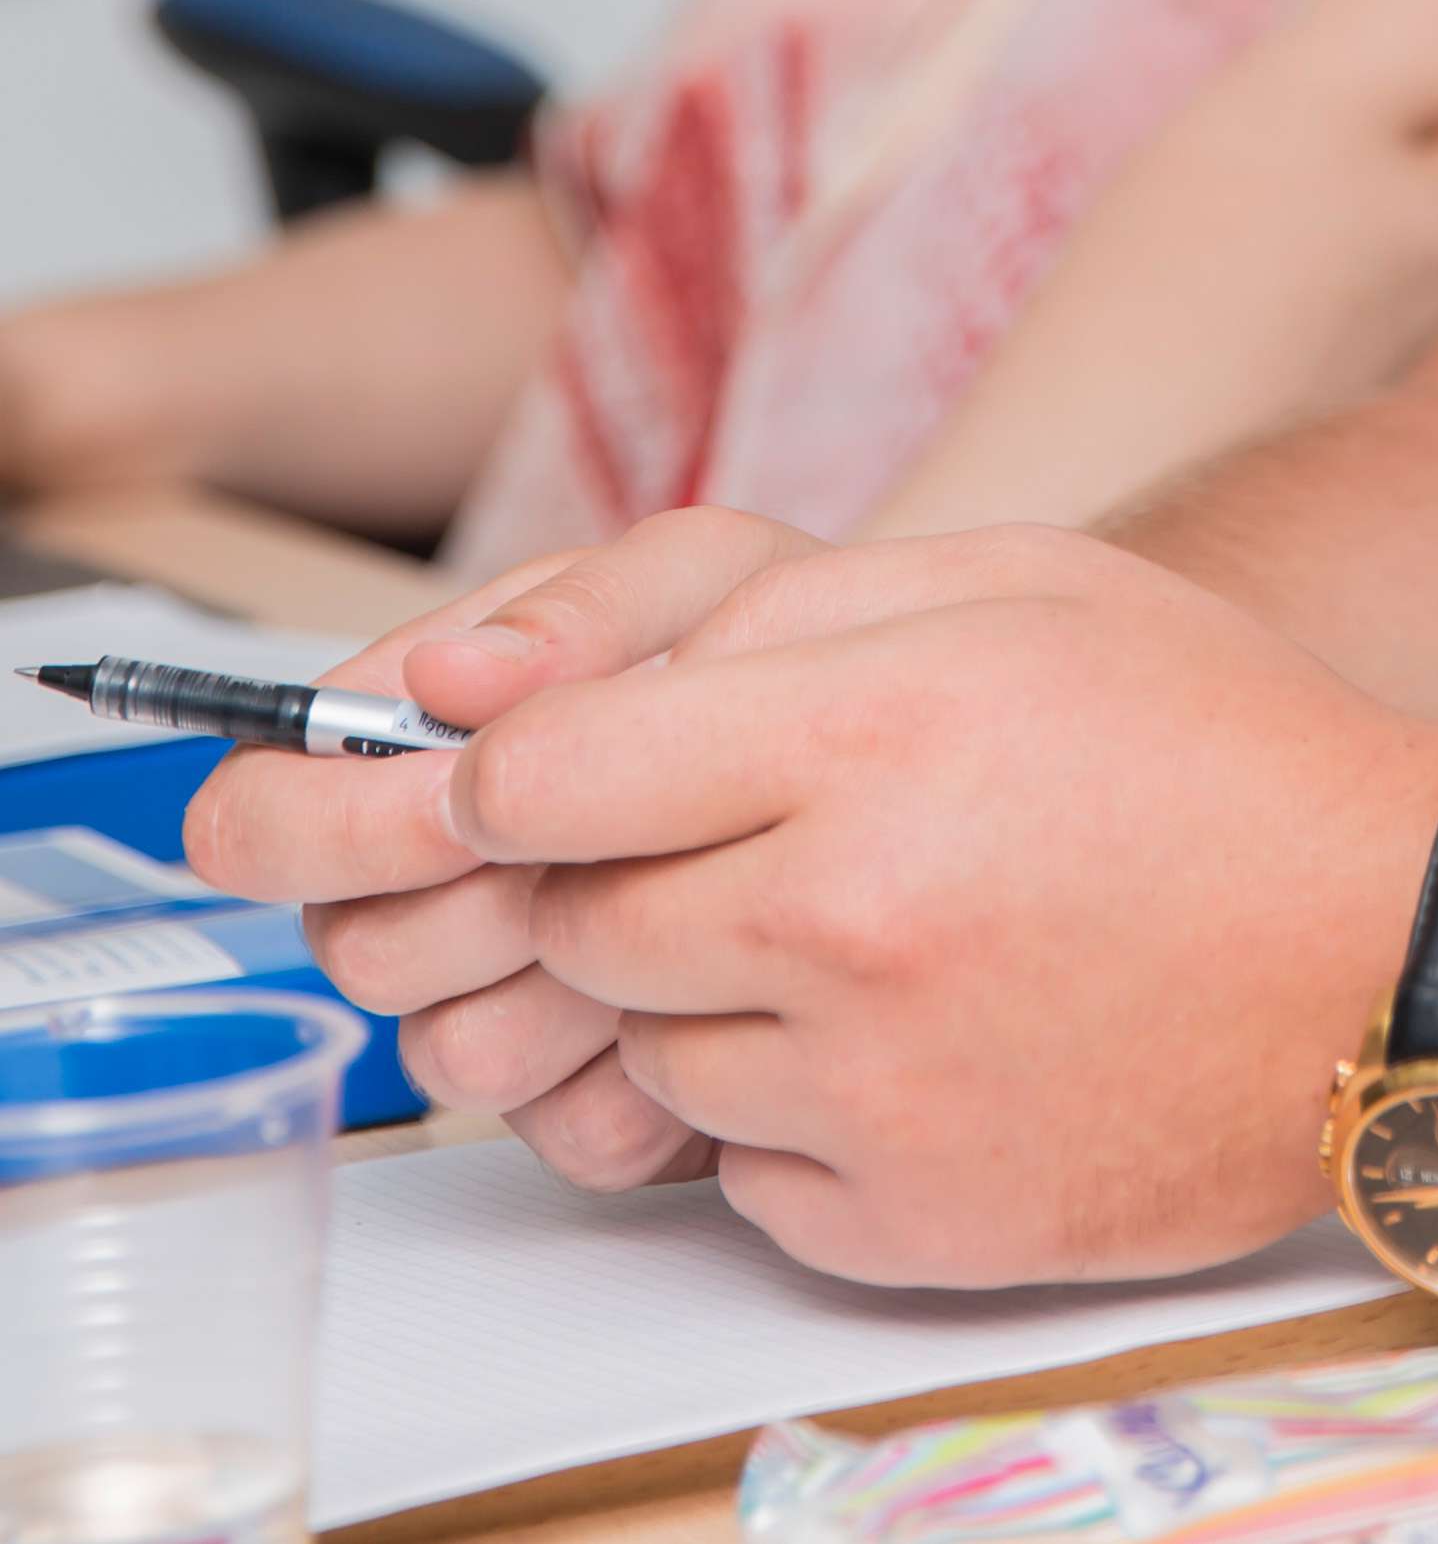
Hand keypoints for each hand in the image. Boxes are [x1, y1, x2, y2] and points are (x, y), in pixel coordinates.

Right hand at [186, 508, 814, 1185]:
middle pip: (353, 948)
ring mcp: (504, 1007)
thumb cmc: (790, 647)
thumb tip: (443, 672)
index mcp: (416, 756)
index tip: (457, 796)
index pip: (258, 815)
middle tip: (605, 837)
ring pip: (454, 1054)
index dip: (327, 821)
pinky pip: (569, 1131)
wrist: (908, 759)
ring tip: (688, 888)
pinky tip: (723, 976)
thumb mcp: (706, 578)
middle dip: (482, 892)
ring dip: (578, 973)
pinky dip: (654, 1059)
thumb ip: (580, 609)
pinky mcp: (592, 1106)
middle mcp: (433, 891)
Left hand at [288, 517, 1437, 1282]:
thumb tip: (595, 686)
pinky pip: (742, 1176)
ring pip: (649, 1054)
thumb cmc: (1218, 741)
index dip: (517, 766)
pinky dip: (788, 1117)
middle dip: (611, 877)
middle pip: (576, 923)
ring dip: (702, 998)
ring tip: (852, 938)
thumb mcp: (1022, 579)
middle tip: (730, 844)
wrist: (1394, 949)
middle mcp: (849, 919)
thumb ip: (790, 604)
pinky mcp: (911, 1222)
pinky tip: (910, 1040)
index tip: (542, 770)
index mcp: (870, 734)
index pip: (543, 777)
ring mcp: (876, 1089)